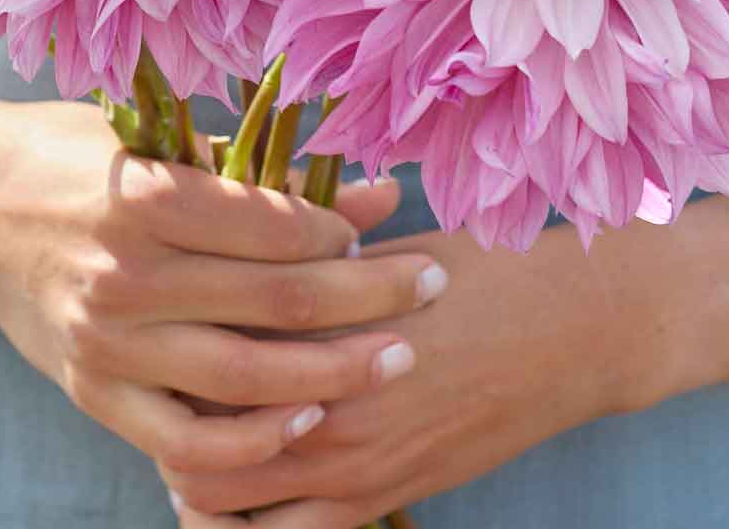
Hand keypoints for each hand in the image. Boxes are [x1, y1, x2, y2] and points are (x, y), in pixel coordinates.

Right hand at [0, 99, 449, 488]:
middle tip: (429, 286)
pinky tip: (307, 415)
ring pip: (246, 379)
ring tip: (397, 356)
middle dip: (367, 296)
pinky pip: (188, 442)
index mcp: (141, 196)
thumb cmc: (72, 154)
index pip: (268, 225)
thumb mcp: (155, 139)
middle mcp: (124, 275)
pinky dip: (254, 441)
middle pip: (274, 301)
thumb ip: (258, 171)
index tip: (381, 226)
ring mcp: (107, 344)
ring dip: (335, 372)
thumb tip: (373, 186)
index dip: (338, 229)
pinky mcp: (94, 394)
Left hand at [159, 215, 689, 526]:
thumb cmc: (474, 269)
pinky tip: (248, 492)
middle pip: (193, 435)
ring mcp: (354, 463)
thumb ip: (302, 250)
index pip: (200, 351)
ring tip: (194, 442)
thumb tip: (233, 229)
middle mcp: (326, 402)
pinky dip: (250, 527)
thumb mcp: (378, 246)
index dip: (166, 340)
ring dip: (197, 475)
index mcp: (318, 326)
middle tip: (164, 386)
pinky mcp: (384, 499)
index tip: (160, 322)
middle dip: (166, 416)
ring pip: (223, 503)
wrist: (568, 330)